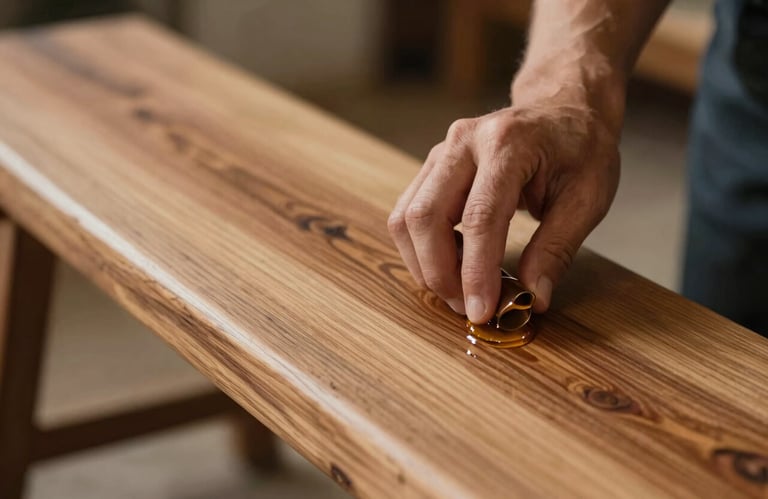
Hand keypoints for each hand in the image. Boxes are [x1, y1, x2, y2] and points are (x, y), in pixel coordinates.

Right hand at [387, 101, 619, 322]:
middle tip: (466, 308)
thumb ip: (556, 249)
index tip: (481, 311)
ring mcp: (441, 151)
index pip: (480, 217)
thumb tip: (531, 298)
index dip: (476, 271)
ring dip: (424, 264)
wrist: (562, 108)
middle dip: (439, 273)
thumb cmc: (580, 149)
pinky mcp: (432, 166)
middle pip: (425, 216)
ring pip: (406, 217)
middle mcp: (464, 142)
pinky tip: (452, 264)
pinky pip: (409, 213)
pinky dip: (422, 248)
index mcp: (508, 143)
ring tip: (458, 291)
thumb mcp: (587, 198)